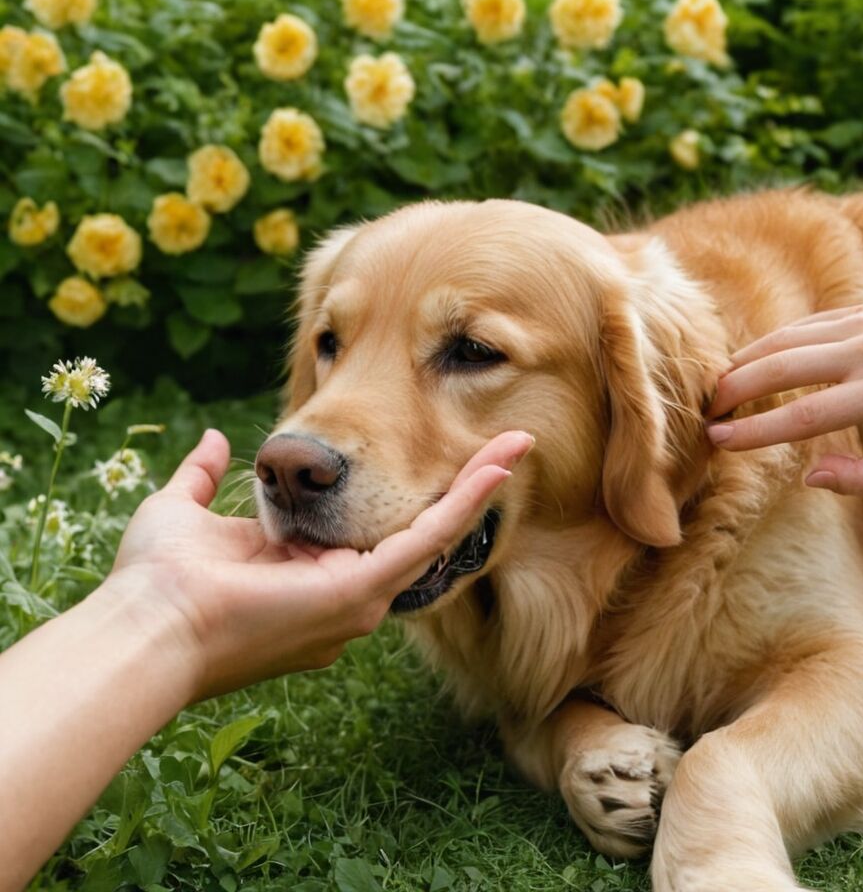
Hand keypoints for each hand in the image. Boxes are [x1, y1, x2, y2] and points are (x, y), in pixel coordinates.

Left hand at [103, 428, 533, 699]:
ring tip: (515, 448)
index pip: (375, 529)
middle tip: (505, 448)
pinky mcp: (364, 590)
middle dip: (464, 489)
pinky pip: (429, 538)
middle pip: (419, 533)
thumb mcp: (184, 511)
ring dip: (478, 488)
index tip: (431, 455)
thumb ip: (205, 476)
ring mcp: (360, 598)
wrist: (146, 622)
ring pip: (436, 533)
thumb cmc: (156, 580)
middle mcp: (345, 594)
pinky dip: (466, 500)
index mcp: (309, 574)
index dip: (407, 491)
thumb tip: (218, 440)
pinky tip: (495, 468)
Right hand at [706, 289, 862, 497]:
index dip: (753, 433)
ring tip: (719, 387)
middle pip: (780, 365)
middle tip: (703, 415)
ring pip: (790, 336)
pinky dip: (778, 338)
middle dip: (734, 390)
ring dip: (747, 360)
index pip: (802, 414)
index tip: (716, 443)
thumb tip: (812, 476)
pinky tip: (761, 354)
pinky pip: (813, 321)